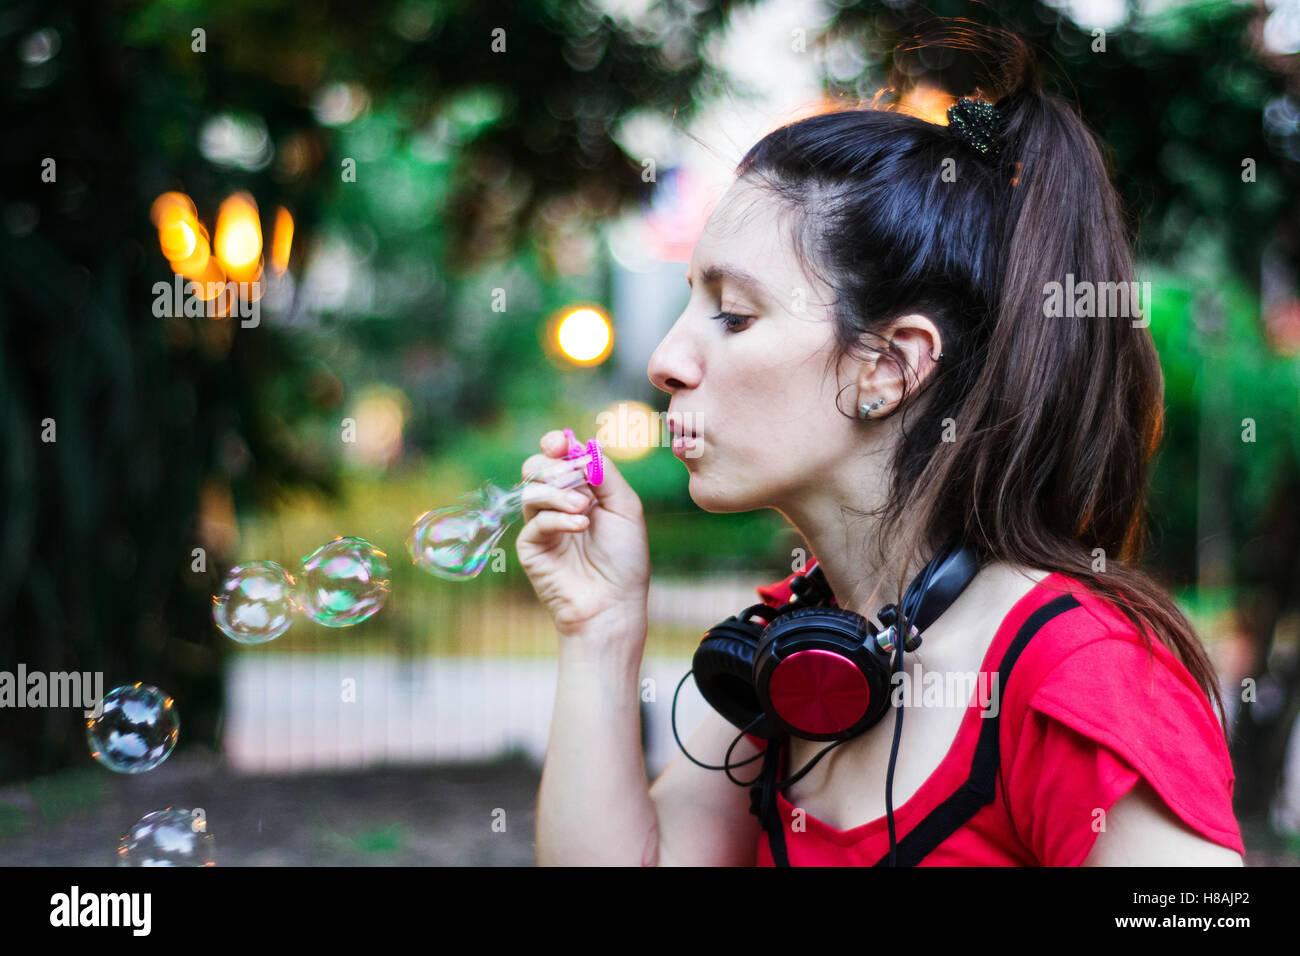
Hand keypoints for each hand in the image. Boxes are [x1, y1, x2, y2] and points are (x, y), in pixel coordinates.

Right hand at [515, 430, 650, 639]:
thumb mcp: (625, 507)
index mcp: (582, 491)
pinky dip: (558, 518)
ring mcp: (542, 525)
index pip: (560, 457)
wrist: (613, 604)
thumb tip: (583, 447)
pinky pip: (535, 521)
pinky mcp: (531, 546)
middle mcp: (559, 504)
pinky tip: (580, 525)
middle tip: (566, 472)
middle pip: (537, 467)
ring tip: (584, 509)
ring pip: (532, 490)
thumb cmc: (625, 558)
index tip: (560, 442)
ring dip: (558, 493)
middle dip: (550, 464)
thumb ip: (605, 474)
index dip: (556, 444)